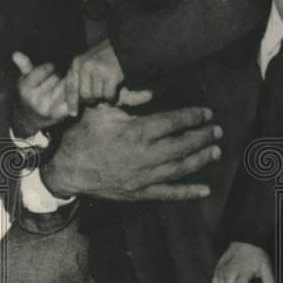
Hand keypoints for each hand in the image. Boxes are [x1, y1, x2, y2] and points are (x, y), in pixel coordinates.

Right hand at [11, 51, 70, 135]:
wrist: (29, 120)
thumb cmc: (29, 94)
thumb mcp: (24, 80)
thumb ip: (24, 66)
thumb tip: (16, 54)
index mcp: (26, 89)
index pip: (44, 69)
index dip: (49, 67)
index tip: (49, 68)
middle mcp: (36, 100)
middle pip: (56, 77)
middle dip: (57, 75)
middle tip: (55, 78)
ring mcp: (49, 108)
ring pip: (65, 85)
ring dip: (66, 82)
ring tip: (61, 84)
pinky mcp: (61, 114)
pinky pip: (72, 97)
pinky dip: (73, 92)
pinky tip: (71, 91)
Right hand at [41, 94, 222, 201]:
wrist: (66, 169)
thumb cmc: (83, 135)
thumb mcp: (101, 110)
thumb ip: (127, 98)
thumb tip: (149, 88)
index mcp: (136, 132)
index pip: (173, 122)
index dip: (193, 117)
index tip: (206, 113)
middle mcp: (144, 155)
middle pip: (182, 145)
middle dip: (202, 137)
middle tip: (217, 131)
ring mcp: (143, 177)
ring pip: (180, 168)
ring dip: (200, 160)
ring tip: (216, 152)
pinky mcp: (140, 193)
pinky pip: (168, 194)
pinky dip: (188, 192)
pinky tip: (205, 190)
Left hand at [65, 39, 123, 114]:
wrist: (127, 46)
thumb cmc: (107, 56)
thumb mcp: (89, 60)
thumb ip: (81, 75)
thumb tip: (78, 99)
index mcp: (77, 63)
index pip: (70, 87)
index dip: (71, 102)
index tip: (73, 114)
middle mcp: (85, 66)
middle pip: (84, 95)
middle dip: (93, 99)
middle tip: (101, 95)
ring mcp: (98, 70)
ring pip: (97, 96)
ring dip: (104, 96)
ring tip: (109, 87)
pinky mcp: (111, 75)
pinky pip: (109, 95)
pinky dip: (113, 97)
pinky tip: (116, 89)